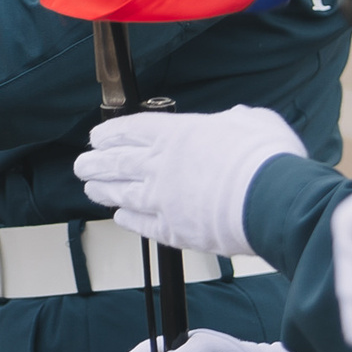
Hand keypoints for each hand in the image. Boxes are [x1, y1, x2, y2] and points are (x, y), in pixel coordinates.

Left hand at [75, 105, 301, 257]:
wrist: (269, 200)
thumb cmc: (264, 156)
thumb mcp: (252, 121)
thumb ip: (236, 121)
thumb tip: (236, 119)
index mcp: (177, 134)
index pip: (132, 131)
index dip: (110, 135)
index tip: (96, 138)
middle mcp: (161, 166)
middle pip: (118, 164)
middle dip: (96, 164)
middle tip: (82, 165)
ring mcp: (164, 200)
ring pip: (123, 194)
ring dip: (104, 191)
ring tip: (90, 189)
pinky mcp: (174, 231)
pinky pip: (143, 225)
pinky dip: (128, 221)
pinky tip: (120, 219)